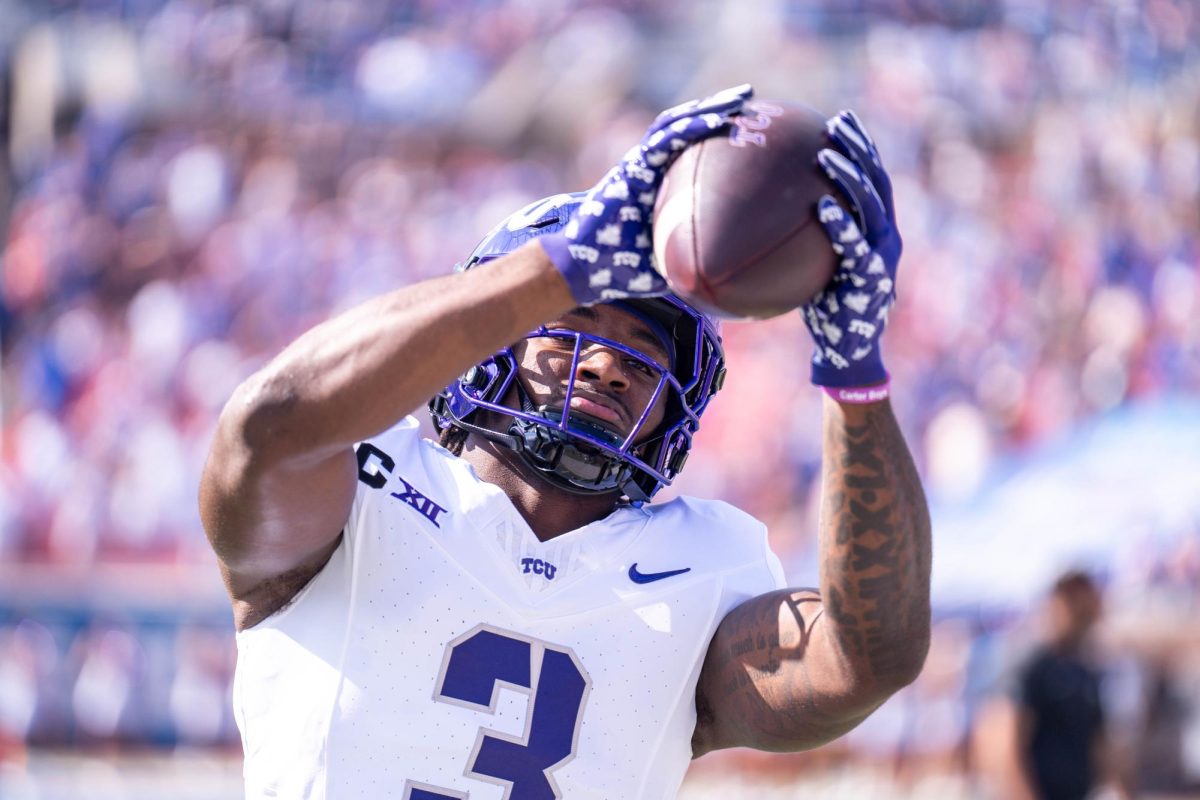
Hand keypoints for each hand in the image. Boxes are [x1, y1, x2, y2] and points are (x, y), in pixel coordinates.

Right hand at [540, 84, 752, 305]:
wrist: (583, 266)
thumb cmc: (621, 269)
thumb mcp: (671, 262)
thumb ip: (696, 257)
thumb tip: (734, 273)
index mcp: (657, 185)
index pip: (690, 151)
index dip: (716, 134)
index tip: (747, 128)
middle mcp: (648, 168)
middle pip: (686, 128)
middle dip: (718, 109)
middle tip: (750, 98)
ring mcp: (639, 165)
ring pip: (677, 125)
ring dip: (709, 108)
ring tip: (742, 98)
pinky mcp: (632, 168)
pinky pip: (665, 140)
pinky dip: (691, 126)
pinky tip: (717, 119)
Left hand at [802, 110, 901, 387]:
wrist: (848, 353)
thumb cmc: (826, 308)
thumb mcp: (816, 265)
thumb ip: (806, 238)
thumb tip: (762, 211)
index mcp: (877, 230)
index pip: (873, 179)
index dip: (861, 147)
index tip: (839, 119)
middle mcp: (886, 237)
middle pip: (877, 182)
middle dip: (859, 148)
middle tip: (836, 123)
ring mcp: (882, 257)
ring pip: (871, 207)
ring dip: (850, 178)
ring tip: (825, 155)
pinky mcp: (871, 279)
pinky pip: (854, 246)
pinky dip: (840, 224)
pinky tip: (821, 206)